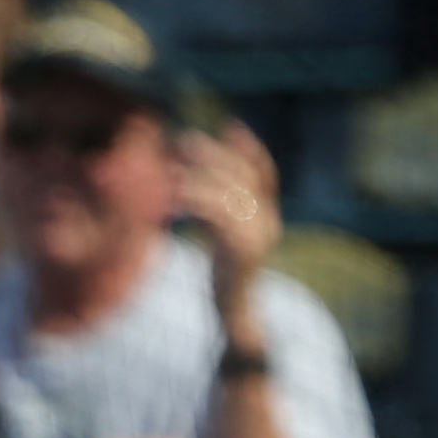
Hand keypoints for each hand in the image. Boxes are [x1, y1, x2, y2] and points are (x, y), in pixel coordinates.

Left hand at [171, 121, 286, 322]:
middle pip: (242, 176)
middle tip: (182, 142)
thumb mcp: (220, 234)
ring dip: (196, 177)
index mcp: (267, 215)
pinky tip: (172, 199)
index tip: (230, 125)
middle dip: (211, 155)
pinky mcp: (242, 248)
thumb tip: (188, 179)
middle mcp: (268, 221)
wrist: (235, 312)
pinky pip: (217, 215)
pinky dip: (193, 202)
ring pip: (227, 193)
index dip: (249, 148)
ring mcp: (259, 234)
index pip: (264, 172)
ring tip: (169, 171)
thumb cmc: (223, 274)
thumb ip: (214, 208)